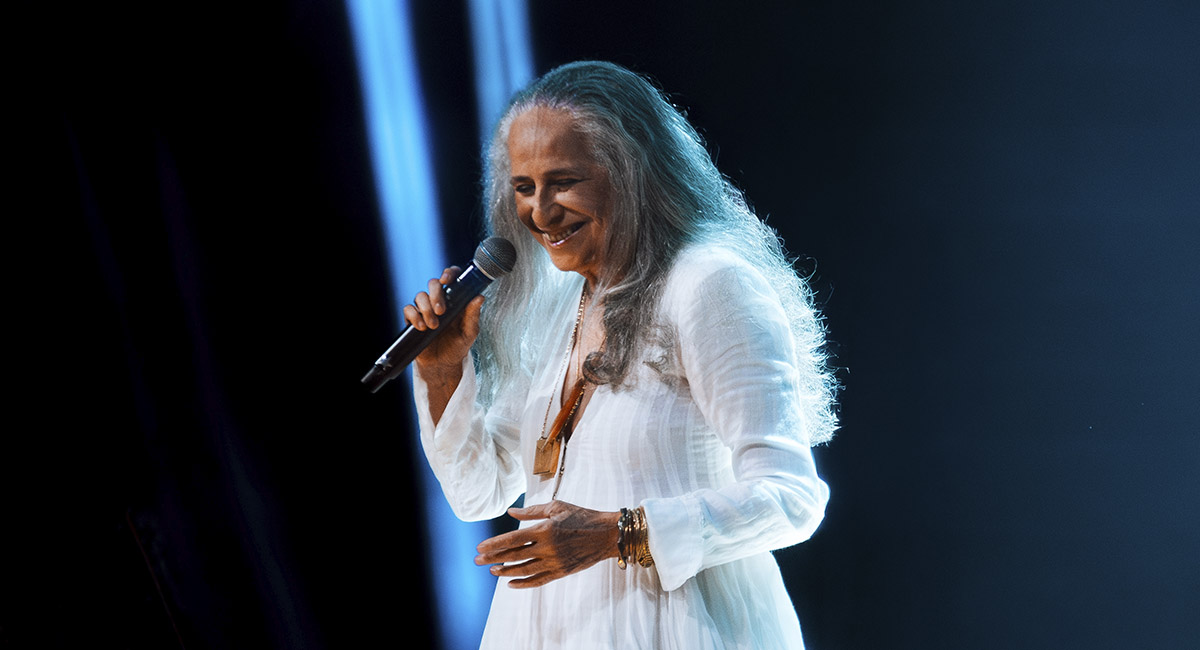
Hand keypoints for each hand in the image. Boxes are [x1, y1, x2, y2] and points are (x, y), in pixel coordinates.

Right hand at [403, 266, 484, 375]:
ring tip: (434, 325)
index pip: (451, 278)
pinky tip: (422, 327)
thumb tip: (479, 297)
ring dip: (426, 309)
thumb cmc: (458, 345)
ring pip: (419, 296)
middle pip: (433, 283)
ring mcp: (425, 309)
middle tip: (441, 311)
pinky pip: (408, 309)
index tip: (447, 280)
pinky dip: (414, 316)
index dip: (448, 273)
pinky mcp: (413, 319)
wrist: (443, 364)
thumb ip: (473, 315)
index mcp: (455, 299)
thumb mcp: (470, 332)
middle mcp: (439, 301)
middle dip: (435, 294)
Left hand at [475, 501, 619, 588]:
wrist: (607, 534)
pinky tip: (511, 583)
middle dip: (493, 559)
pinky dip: (523, 583)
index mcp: (544, 529)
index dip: (494, 545)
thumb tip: (510, 512)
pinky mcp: (561, 572)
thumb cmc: (582, 515)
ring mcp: (554, 562)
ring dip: (505, 571)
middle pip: (513, 556)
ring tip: (492, 571)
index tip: (480, 548)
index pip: (512, 539)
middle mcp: (547, 548)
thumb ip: (531, 511)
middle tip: (478, 561)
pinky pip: (538, 581)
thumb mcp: (556, 507)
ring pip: (523, 570)